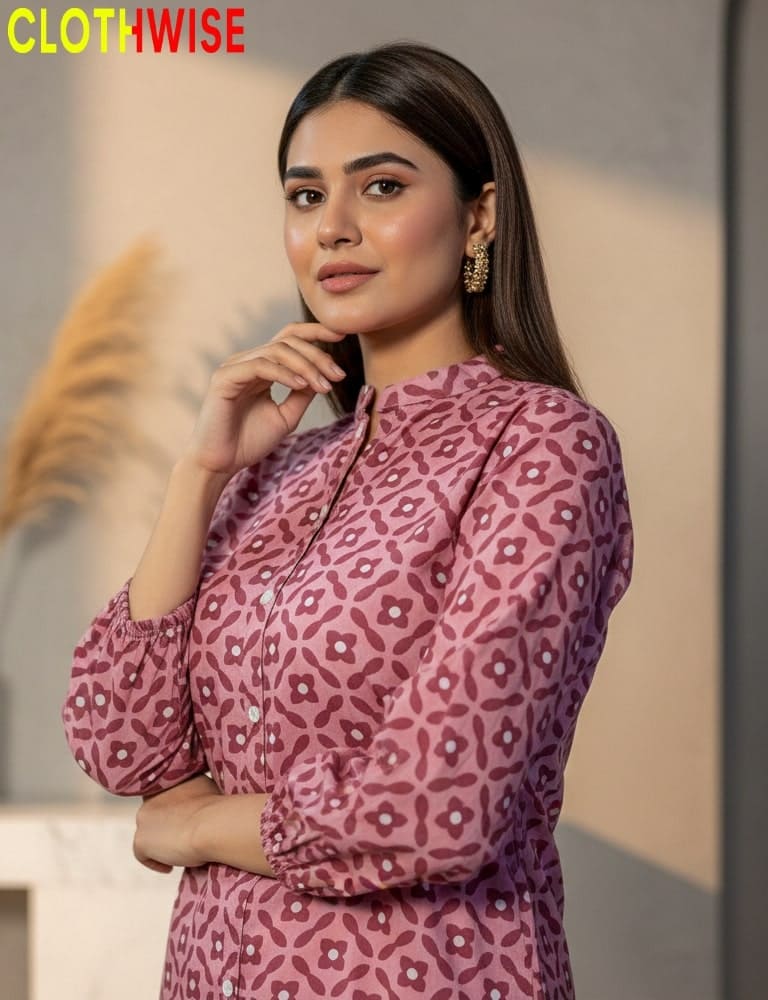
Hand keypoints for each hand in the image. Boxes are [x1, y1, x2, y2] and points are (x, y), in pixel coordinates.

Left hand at [133, 773, 221, 873]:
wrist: (212, 824)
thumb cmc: (218, 810)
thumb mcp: (208, 791)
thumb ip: (194, 795)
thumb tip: (197, 807)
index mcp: (169, 782)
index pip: (164, 797)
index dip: (173, 812)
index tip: (185, 823)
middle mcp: (152, 796)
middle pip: (153, 816)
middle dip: (166, 828)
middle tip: (182, 840)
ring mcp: (144, 817)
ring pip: (147, 834)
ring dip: (161, 844)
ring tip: (178, 853)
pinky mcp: (140, 840)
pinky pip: (142, 855)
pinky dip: (156, 862)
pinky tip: (170, 866)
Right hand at [182, 323, 349, 477]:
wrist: (220, 464)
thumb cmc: (249, 442)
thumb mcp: (286, 416)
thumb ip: (302, 394)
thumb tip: (324, 374)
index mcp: (261, 367)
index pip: (289, 338)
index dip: (315, 333)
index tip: (342, 337)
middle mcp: (247, 361)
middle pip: (288, 341)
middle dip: (318, 355)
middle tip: (338, 375)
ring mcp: (234, 367)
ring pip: (277, 350)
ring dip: (306, 366)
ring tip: (324, 386)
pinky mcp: (224, 378)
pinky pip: (260, 365)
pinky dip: (284, 373)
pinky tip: (301, 385)